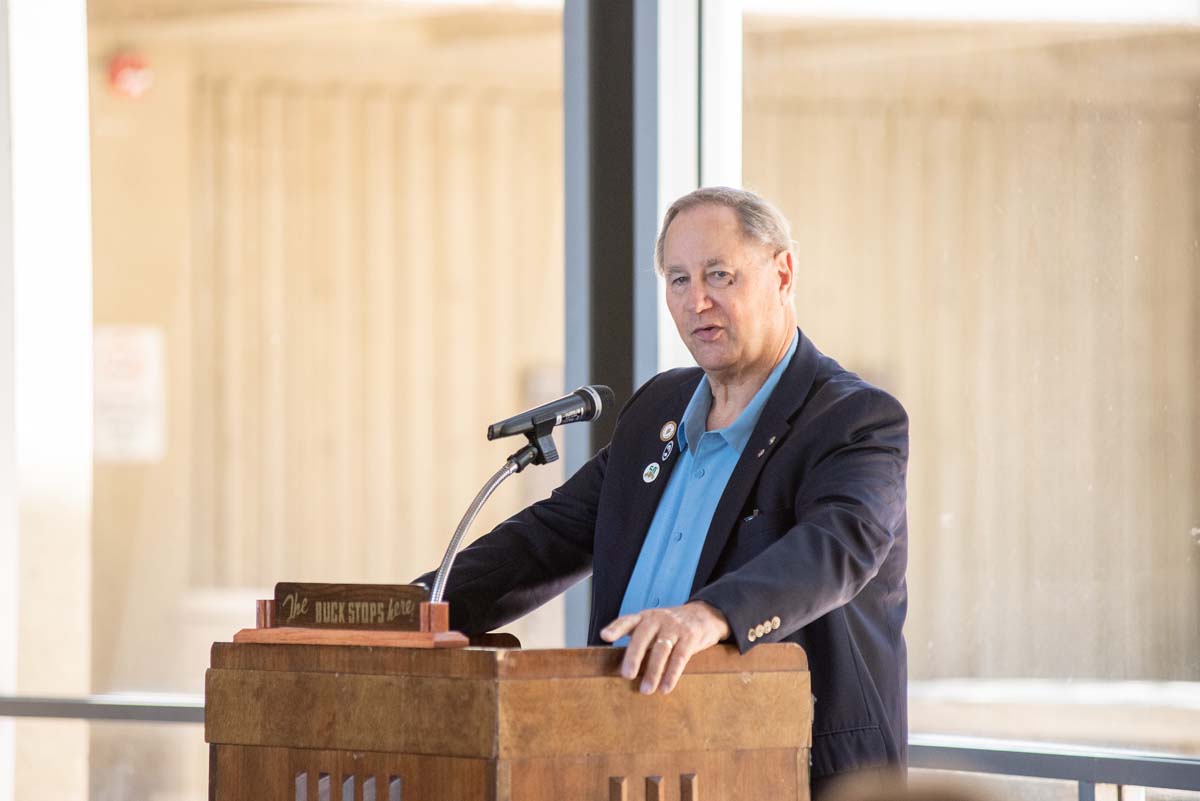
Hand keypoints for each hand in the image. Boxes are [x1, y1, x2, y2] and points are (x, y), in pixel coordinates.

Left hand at [599, 601, 730, 694]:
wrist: (704, 614)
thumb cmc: (671, 626)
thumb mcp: (654, 625)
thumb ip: (639, 640)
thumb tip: (622, 668)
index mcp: (645, 617)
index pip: (627, 620)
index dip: (616, 628)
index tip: (604, 636)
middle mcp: (658, 619)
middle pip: (642, 637)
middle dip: (634, 656)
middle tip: (627, 675)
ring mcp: (675, 627)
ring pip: (661, 650)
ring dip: (653, 671)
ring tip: (646, 690)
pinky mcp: (690, 637)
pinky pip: (680, 657)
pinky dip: (672, 674)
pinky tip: (666, 687)